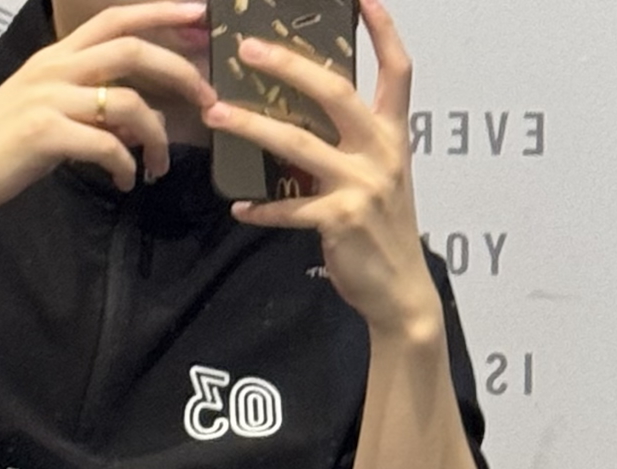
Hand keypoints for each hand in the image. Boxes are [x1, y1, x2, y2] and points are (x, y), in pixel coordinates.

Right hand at [0, 2, 217, 210]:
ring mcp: (50, 99)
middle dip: (178, 71)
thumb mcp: (50, 112)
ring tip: (159, 166)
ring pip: (126, 103)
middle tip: (207, 99)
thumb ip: (93, 107)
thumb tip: (138, 121)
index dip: (160, 12)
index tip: (199, 15)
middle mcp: (56, 68)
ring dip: (157, 137)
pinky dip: (125, 166)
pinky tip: (125, 182)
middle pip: (131, 51)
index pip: (115, 19)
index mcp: (58, 56)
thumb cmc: (4, 144)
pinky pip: (106, 146)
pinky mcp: (45, 135)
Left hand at [202, 0, 439, 338]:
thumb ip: (352, 146)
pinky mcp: (339, 220)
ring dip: (252, 128)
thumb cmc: (383, 232)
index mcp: (393, 136)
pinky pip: (289, 208)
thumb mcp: (380, 179)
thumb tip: (301, 119)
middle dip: (289, 65)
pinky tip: (240, 207)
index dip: (383, 29)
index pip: (397, 70)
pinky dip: (262, 208)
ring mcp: (361, 186)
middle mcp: (380, 152)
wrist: (400, 292)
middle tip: (248, 48)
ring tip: (217, 115)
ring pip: (298, 144)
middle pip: (335, 91)